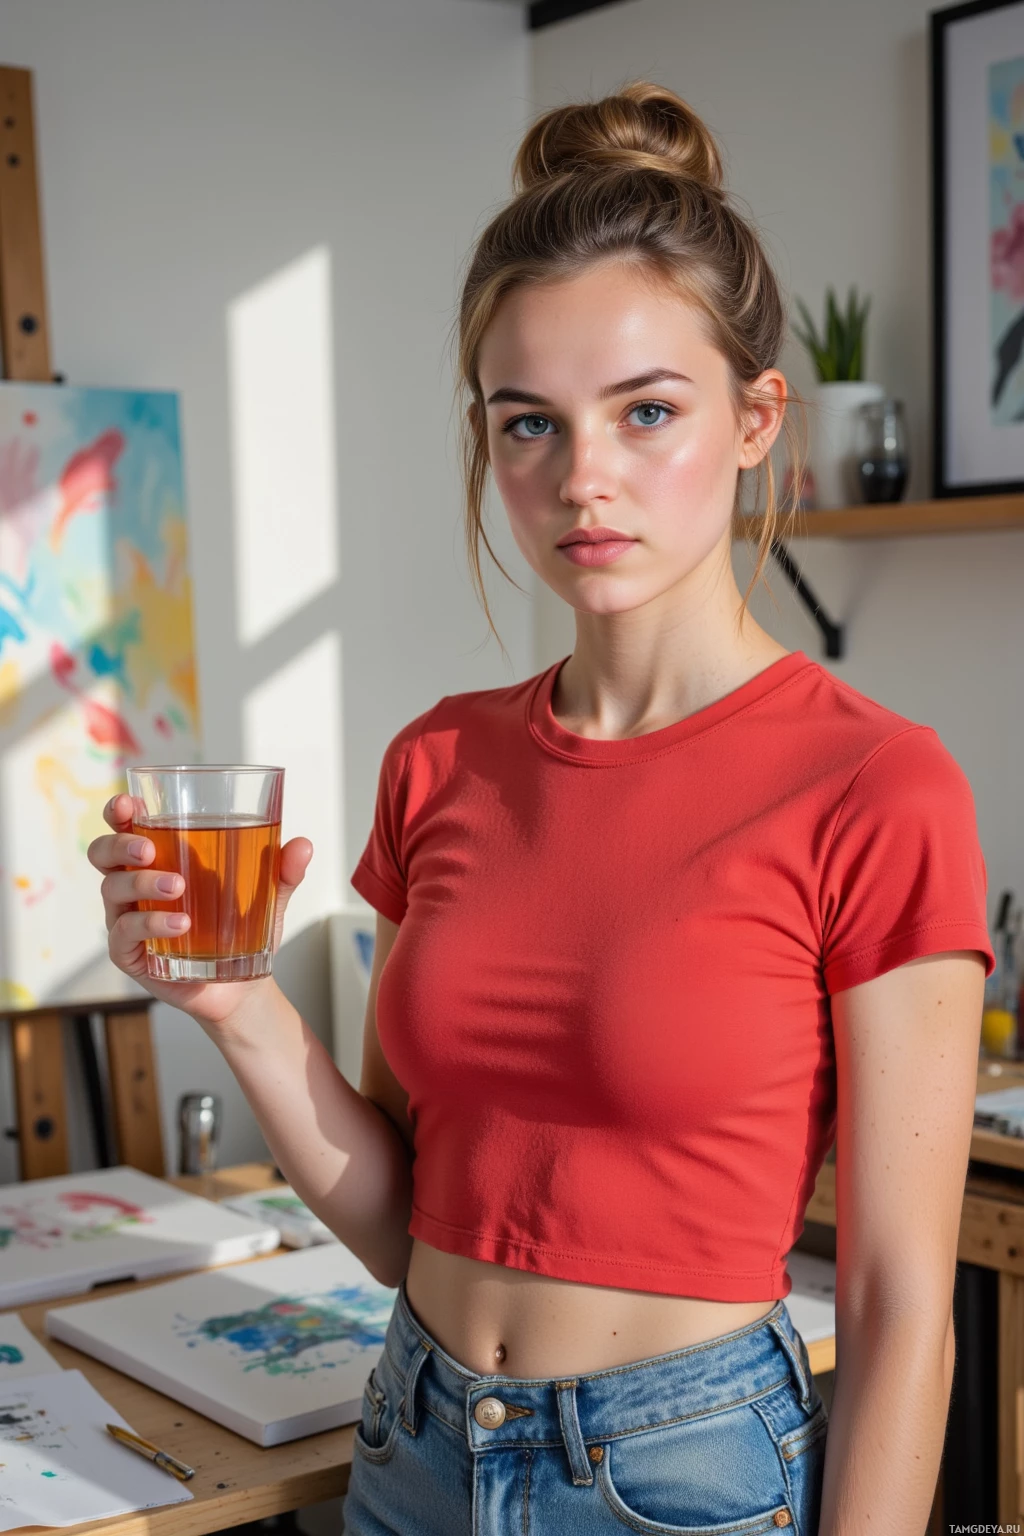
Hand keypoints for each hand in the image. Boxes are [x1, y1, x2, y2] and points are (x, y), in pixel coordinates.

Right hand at [87, 793, 313, 1028]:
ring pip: (113, 890)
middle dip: (120, 845)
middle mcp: (134, 886)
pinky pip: (125, 933)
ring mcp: (127, 919)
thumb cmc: (244, 929)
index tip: (127, 804)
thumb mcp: (268, 896)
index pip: (124, 827)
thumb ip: (283, 871)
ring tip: (179, 888)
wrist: (243, 985)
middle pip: (103, 854)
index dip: (117, 812)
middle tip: (149, 851)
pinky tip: (180, 924)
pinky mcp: (130, 953)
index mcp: (159, 859)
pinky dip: (151, 923)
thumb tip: (303, 845)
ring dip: (142, 883)